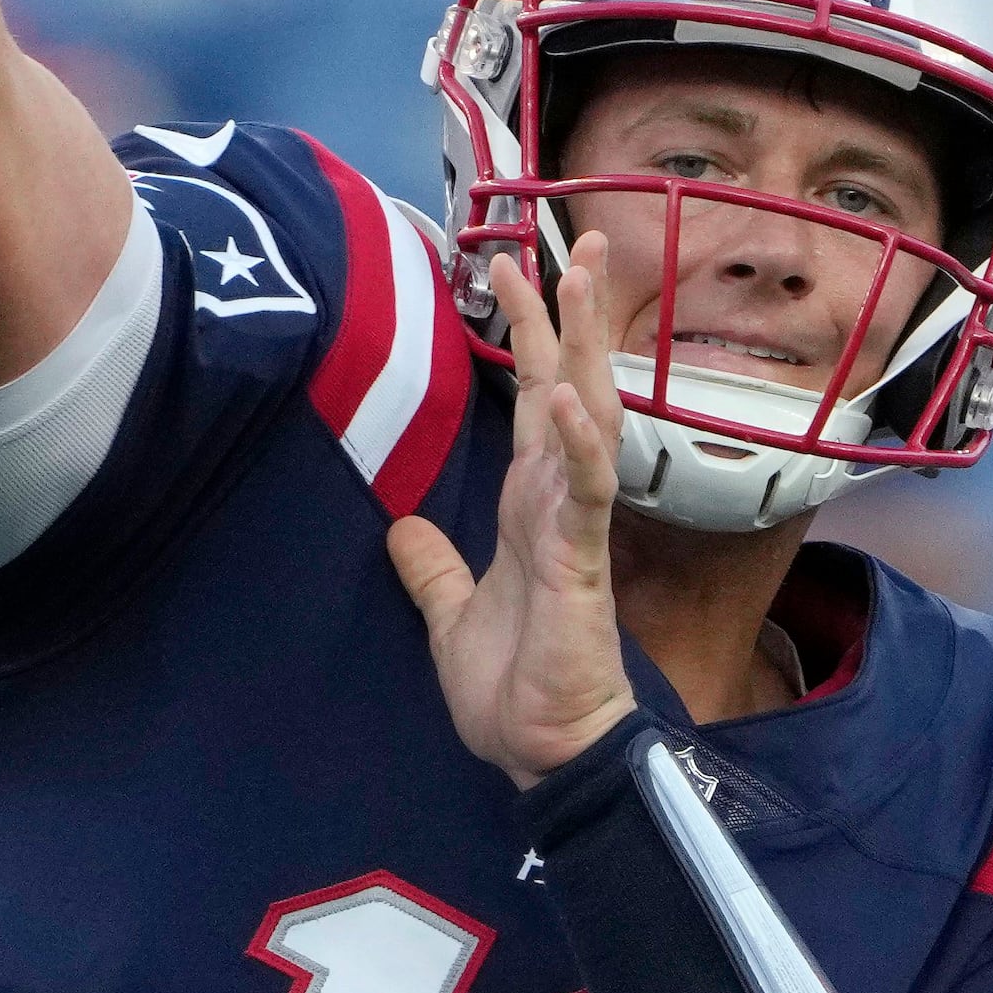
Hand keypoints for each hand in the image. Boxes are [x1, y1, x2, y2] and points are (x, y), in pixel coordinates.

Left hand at [387, 234, 638, 787]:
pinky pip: (583, 491)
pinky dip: (574, 443)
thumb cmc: (514, 692)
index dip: (530, 332)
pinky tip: (566, 398)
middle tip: (585, 239)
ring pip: (589, 416)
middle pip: (573, 384)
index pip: (534, 399)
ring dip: (585, 348)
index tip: (513, 263)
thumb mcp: (449, 617)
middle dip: (576, 312)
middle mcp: (557, 501)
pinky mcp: (581, 561)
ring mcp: (574, 525)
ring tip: (583, 279)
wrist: (544, 754)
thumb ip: (432, 570)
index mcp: (530, 506)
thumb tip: (402, 528)